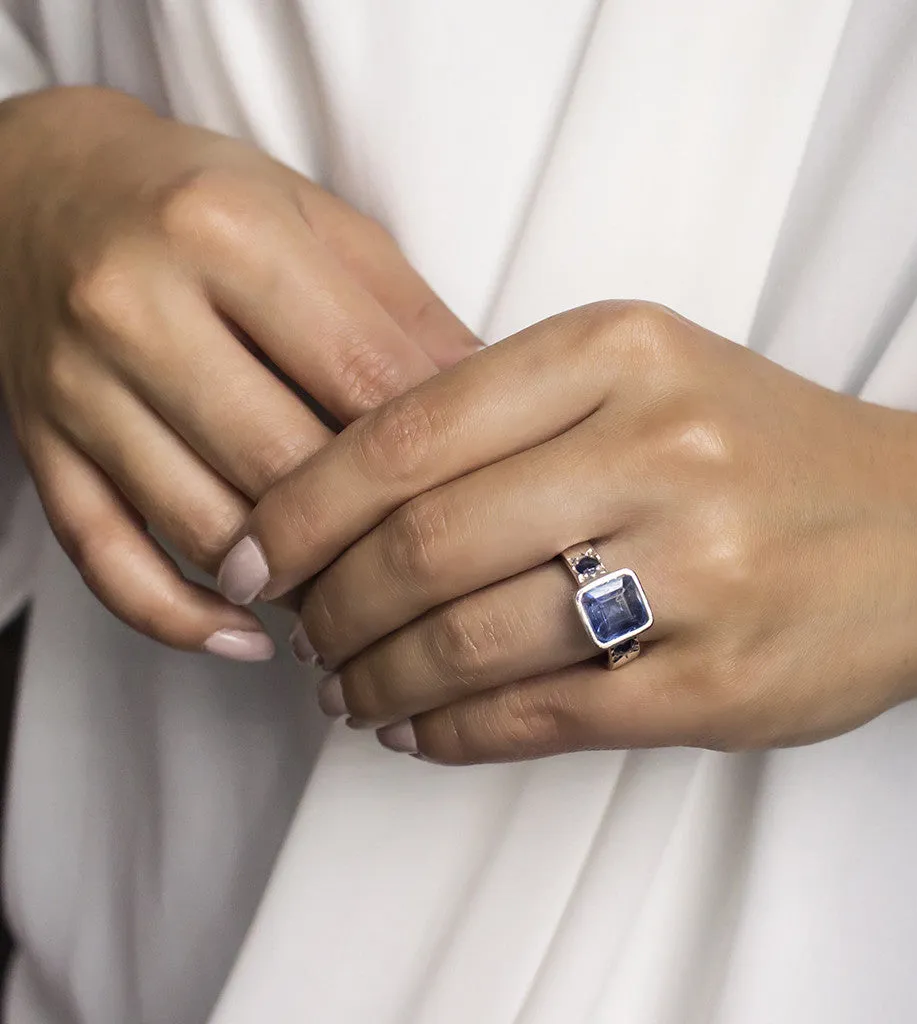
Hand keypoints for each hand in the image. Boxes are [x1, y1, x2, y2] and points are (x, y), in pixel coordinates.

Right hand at [0, 87, 477, 657]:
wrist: (35, 190)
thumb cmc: (200, 200)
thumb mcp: (316, 218)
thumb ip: (404, 311)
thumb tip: (492, 402)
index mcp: (223, 233)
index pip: (361, 376)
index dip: (438, 447)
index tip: (485, 487)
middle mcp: (134, 309)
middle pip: (285, 466)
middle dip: (369, 529)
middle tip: (431, 560)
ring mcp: (76, 389)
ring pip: (207, 530)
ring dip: (294, 583)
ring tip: (358, 597)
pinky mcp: (42, 448)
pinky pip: (108, 562)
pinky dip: (182, 618)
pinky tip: (248, 634)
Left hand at [224, 301, 916, 758]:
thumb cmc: (762, 447)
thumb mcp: (645, 376)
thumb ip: (506, 412)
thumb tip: (347, 496)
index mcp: (620, 350)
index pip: (404, 432)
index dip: (302, 505)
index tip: (254, 552)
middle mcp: (658, 449)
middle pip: (422, 542)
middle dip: (330, 603)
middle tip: (301, 630)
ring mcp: (695, 572)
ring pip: (469, 640)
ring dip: (380, 678)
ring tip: (349, 689)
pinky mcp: (716, 684)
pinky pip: (539, 717)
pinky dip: (450, 732)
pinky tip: (416, 730)